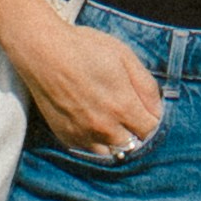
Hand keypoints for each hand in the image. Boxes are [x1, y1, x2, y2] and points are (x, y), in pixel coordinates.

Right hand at [20, 17, 163, 161]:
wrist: (43, 51)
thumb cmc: (85, 48)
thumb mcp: (124, 56)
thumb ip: (146, 86)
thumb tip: (158, 110)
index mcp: (122, 106)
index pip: (151, 130)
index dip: (153, 121)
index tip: (148, 111)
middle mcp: (104, 127)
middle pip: (134, 145)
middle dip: (137, 133)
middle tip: (130, 115)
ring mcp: (83, 135)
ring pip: (112, 152)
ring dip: (117, 141)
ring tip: (112, 122)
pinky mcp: (66, 137)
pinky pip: (90, 150)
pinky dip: (96, 142)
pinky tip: (93, 123)